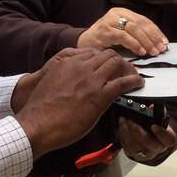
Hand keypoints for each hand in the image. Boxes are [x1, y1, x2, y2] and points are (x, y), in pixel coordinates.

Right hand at [15, 48, 143, 158]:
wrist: (38, 124)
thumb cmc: (39, 110)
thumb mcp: (50, 84)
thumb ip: (64, 79)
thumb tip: (73, 84)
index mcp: (67, 63)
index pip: (92, 53)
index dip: (103, 59)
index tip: (108, 65)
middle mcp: (81, 67)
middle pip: (107, 55)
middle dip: (118, 61)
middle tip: (124, 69)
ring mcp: (91, 81)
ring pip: (116, 64)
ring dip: (127, 68)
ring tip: (133, 75)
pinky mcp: (100, 96)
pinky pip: (122, 83)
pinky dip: (133, 81)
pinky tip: (138, 83)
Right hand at [77, 8, 168, 56]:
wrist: (83, 43)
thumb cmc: (104, 40)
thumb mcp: (122, 34)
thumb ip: (136, 36)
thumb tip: (156, 44)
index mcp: (124, 12)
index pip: (144, 20)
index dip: (156, 31)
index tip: (164, 42)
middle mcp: (117, 14)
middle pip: (141, 23)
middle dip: (153, 37)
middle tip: (161, 48)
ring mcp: (110, 21)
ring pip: (134, 29)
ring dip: (146, 41)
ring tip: (153, 51)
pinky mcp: (105, 31)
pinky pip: (123, 37)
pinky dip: (134, 44)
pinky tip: (141, 51)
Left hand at [117, 117, 176, 161]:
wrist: (151, 139)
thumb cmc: (156, 127)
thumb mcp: (159, 119)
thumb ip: (157, 112)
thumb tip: (150, 107)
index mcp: (166, 139)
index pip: (169, 139)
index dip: (162, 133)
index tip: (153, 125)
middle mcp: (157, 149)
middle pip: (149, 143)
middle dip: (138, 130)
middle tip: (131, 120)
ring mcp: (144, 154)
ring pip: (135, 147)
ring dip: (127, 132)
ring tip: (123, 120)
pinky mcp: (133, 154)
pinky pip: (126, 147)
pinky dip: (122, 135)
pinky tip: (121, 126)